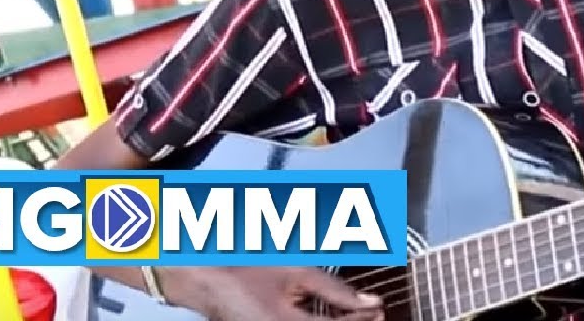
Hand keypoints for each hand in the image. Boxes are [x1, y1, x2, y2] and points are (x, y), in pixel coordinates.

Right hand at [166, 266, 382, 320]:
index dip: (363, 319)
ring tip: (353, 310)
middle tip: (372, 311)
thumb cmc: (242, 267)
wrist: (203, 273)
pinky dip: (318, 319)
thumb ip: (335, 289)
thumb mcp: (297, 271)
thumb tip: (368, 301)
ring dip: (336, 320)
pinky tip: (327, 312)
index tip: (379, 309)